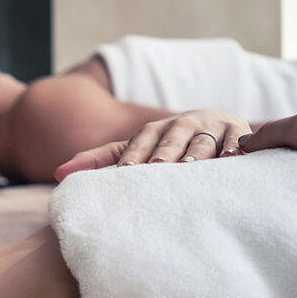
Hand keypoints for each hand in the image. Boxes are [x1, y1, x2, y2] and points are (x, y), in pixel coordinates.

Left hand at [54, 109, 250, 181]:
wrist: (219, 130)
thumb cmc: (169, 148)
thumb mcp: (136, 150)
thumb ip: (99, 160)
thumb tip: (58, 173)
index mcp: (155, 129)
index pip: (141, 140)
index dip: (134, 155)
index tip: (126, 173)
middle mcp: (183, 123)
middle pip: (172, 137)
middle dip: (165, 151)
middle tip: (158, 168)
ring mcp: (212, 126)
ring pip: (203, 139)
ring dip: (198, 151)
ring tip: (191, 166)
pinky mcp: (238, 131)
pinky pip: (236, 139)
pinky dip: (234, 147)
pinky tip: (231, 158)